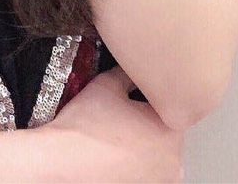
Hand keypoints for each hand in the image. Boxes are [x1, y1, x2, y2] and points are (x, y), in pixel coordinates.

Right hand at [37, 66, 185, 182]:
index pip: (171, 105)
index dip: (151, 96)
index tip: (135, 95)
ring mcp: (160, 181)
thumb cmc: (85, 127)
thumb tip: (136, 65)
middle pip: (166, 131)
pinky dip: (136, 161)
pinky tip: (116, 152)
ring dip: (145, 142)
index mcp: (170, 132)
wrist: (63, 160)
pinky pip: (147, 170)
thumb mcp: (108, 83)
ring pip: (158, 152)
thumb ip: (129, 72)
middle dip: (149, 120)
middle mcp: (173, 162)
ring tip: (118, 134)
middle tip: (123, 115)